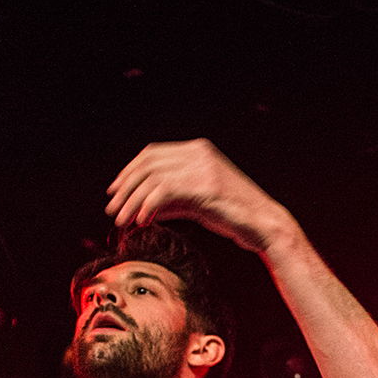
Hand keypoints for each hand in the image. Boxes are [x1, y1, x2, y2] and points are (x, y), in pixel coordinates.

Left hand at [105, 139, 291, 250]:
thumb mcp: (199, 204)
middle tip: (112, 207)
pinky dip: (148, 207)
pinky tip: (142, 221)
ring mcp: (203, 168)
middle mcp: (199, 153)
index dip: (129, 172)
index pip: (152, 154)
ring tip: (122, 220)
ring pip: (152, 178)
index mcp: (198, 150)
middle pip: (147, 163)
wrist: (265, 226)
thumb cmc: (235, 217)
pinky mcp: (205, 186)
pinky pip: (164, 193)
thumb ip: (173, 201)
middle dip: (125, 187)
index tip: (116, 191)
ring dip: (132, 200)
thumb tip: (145, 208)